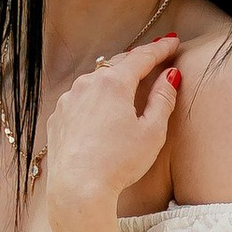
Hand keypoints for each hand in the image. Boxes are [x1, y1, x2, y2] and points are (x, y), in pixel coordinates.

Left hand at [44, 36, 180, 231]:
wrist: (77, 190)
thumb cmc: (118, 164)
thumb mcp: (152, 132)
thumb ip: (162, 99)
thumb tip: (170, 76)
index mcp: (113, 83)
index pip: (142, 57)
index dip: (160, 48)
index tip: (173, 42)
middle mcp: (87, 84)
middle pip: (117, 65)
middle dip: (137, 60)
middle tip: (154, 56)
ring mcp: (68, 100)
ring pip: (96, 81)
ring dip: (113, 79)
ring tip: (127, 81)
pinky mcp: (58, 118)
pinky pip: (80, 99)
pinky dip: (94, 98)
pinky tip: (101, 109)